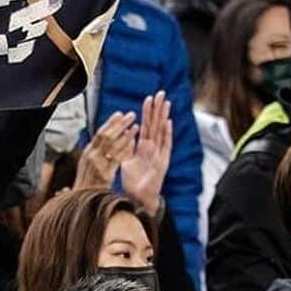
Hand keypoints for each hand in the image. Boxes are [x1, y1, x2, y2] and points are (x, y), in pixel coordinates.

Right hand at [73, 109, 136, 191]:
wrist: (84, 204)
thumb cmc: (89, 186)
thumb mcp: (89, 167)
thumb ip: (97, 154)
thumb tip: (105, 141)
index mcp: (87, 154)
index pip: (99, 134)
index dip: (110, 123)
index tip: (119, 114)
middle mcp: (90, 156)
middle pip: (105, 135)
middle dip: (119, 124)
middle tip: (130, 114)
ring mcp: (97, 164)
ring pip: (111, 143)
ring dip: (124, 132)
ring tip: (135, 123)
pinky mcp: (104, 173)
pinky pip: (116, 157)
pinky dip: (125, 147)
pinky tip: (133, 139)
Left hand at [121, 91, 171, 214]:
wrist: (139, 198)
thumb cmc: (133, 182)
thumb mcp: (126, 161)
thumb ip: (125, 149)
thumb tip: (123, 137)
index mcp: (143, 147)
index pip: (145, 126)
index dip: (146, 112)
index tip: (147, 98)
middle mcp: (153, 148)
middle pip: (155, 125)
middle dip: (157, 109)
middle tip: (160, 92)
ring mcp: (159, 154)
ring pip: (161, 131)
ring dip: (163, 117)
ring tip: (165, 102)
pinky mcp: (163, 162)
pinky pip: (165, 145)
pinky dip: (166, 134)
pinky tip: (168, 122)